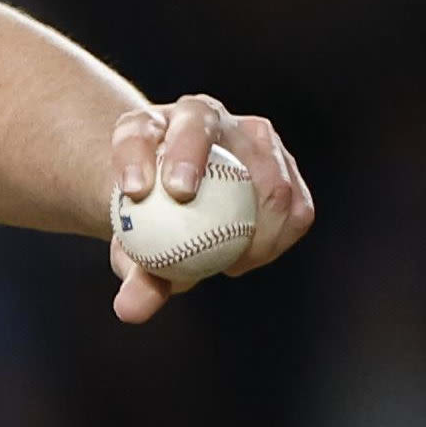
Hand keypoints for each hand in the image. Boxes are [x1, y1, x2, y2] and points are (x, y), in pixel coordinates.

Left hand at [107, 94, 314, 323]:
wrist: (183, 209)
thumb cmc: (151, 228)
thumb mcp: (135, 251)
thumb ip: (135, 276)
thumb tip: (131, 310)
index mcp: (148, 127)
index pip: (136, 132)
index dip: (134, 155)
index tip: (133, 192)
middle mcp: (199, 116)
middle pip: (197, 124)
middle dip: (191, 158)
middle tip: (185, 203)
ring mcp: (246, 134)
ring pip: (259, 161)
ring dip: (252, 213)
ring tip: (233, 260)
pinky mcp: (282, 161)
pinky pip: (294, 202)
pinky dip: (279, 233)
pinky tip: (251, 258)